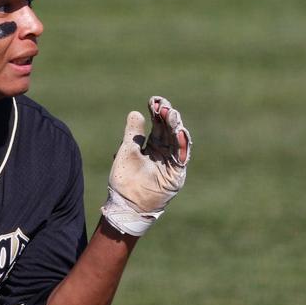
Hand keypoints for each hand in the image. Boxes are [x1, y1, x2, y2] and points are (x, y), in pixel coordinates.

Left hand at [101, 96, 191, 235]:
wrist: (126, 204)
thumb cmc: (125, 180)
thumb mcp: (127, 152)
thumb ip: (133, 134)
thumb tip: (135, 112)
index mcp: (153, 146)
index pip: (159, 125)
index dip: (157, 112)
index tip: (153, 100)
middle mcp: (165, 152)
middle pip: (170, 130)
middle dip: (168, 117)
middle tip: (163, 106)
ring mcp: (172, 163)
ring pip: (177, 141)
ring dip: (176, 127)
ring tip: (171, 114)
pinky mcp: (176, 174)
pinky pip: (181, 158)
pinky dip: (181, 145)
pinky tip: (179, 132)